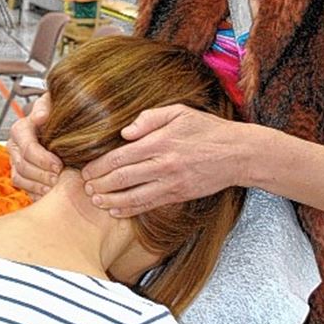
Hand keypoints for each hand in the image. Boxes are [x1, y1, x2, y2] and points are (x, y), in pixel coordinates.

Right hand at [6, 93, 60, 196]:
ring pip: (20, 179)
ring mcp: (15, 162)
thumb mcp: (52, 103)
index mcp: (20, 130)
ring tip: (55, 189)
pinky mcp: (20, 175)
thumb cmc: (56, 113)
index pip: (27, 148)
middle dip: (42, 175)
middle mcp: (14, 147)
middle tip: (59, 180)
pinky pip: (23, 189)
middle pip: (23, 166)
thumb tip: (40, 116)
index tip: (59, 165)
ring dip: (38, 186)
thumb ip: (46, 105)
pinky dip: (36, 193)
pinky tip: (50, 195)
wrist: (58, 125)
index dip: (43, 159)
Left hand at [81, 104, 251, 217]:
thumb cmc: (207, 129)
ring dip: (111, 200)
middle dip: (100, 184)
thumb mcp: (180, 112)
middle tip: (85, 188)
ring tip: (96, 201)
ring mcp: (171, 182)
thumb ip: (150, 118)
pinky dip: (130, 210)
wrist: (238, 153)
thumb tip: (125, 131)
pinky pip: (149, 205)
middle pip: (122, 178)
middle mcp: (163, 164)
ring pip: (133, 196)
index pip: (121, 156)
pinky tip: (117, 211)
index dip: (99, 166)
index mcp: (160, 141)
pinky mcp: (178, 195)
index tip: (87, 170)